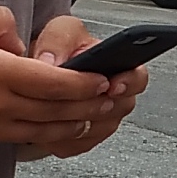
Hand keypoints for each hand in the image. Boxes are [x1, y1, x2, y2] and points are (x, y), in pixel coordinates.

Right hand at [0, 2, 119, 158]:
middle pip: (55, 113)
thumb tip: (21, 43)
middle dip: (88, 107)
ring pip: (38, 132)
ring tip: (87, 119)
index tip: (104, 80)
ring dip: (68, 126)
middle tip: (110, 102)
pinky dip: (32, 133)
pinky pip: (9, 138)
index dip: (84, 84)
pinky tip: (44, 127)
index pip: (54, 83)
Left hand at [20, 13, 147, 159]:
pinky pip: (79, 144)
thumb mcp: (59, 33)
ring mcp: (103, 119)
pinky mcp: (85, 138)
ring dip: (79, 119)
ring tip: (55, 109)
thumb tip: (53, 62)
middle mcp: (116, 95)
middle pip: (122, 107)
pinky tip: (48, 124)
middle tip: (79, 99)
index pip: (139, 76)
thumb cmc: (58, 49)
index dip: (129, 82)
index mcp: (119, 65)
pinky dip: (63, 137)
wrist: (37, 72)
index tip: (112, 86)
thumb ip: (59, 40)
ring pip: (100, 129)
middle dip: (100, 104)